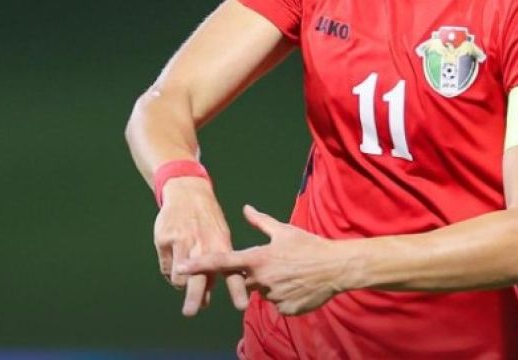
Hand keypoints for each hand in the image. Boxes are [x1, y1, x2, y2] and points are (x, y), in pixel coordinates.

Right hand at [153, 177, 248, 314]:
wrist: (188, 192)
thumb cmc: (208, 221)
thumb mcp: (221, 236)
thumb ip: (218, 265)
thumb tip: (207, 299)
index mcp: (222, 244)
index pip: (231, 271)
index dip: (237, 290)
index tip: (241, 306)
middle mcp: (202, 245)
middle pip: (198, 278)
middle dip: (195, 297)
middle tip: (190, 312)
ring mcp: (183, 242)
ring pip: (179, 276)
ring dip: (181, 284)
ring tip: (183, 278)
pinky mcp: (165, 240)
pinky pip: (167, 267)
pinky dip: (171, 271)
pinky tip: (175, 261)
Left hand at [176, 204, 348, 315]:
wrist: (335, 268)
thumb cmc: (309, 246)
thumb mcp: (284, 231)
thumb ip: (261, 222)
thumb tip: (246, 208)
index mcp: (259, 259)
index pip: (223, 262)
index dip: (201, 264)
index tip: (182, 267)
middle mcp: (261, 280)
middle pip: (245, 281)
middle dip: (256, 274)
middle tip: (279, 264)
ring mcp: (272, 297)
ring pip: (263, 292)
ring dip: (272, 284)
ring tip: (293, 273)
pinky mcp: (284, 310)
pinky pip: (277, 303)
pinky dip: (284, 295)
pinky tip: (298, 285)